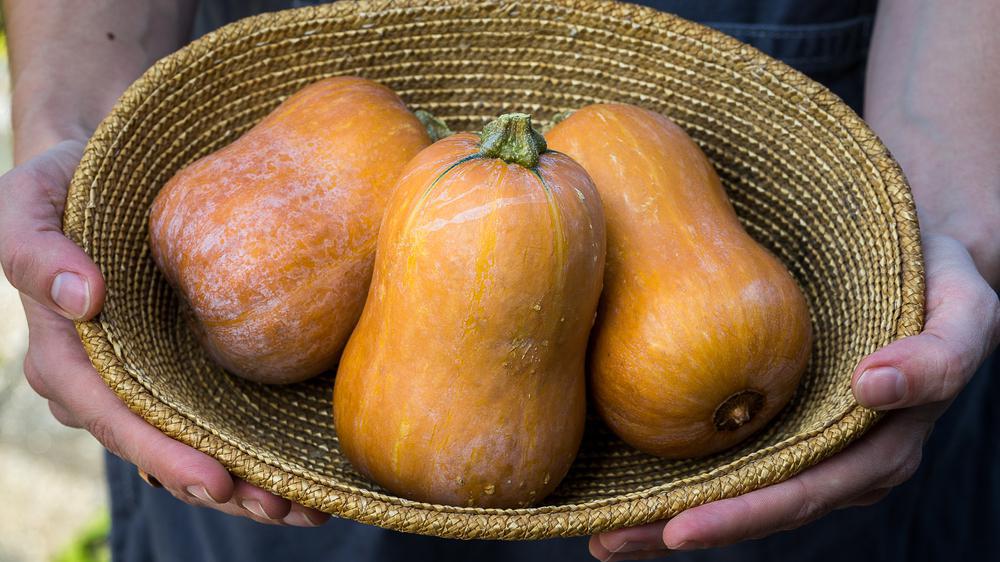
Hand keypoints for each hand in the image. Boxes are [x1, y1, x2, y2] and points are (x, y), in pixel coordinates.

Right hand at [0, 141, 329, 527]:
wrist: (108, 171)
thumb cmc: (62, 186)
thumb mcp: (27, 204)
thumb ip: (36, 251)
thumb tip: (82, 298)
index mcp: (69, 359)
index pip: (112, 418)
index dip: (160, 453)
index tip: (214, 478)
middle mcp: (113, 382)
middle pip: (164, 448)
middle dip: (221, 486)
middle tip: (281, 507)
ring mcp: (155, 378)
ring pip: (198, 443)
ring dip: (250, 483)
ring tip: (306, 507)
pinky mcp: (192, 364)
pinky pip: (223, 412)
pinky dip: (261, 444)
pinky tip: (303, 471)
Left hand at [589, 233, 999, 560]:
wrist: (922, 257)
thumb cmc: (943, 284)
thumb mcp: (967, 315)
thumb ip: (941, 356)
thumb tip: (875, 386)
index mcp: (873, 451)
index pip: (797, 495)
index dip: (739, 516)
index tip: (677, 528)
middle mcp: (829, 460)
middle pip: (747, 508)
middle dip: (676, 529)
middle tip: (606, 542)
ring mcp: (796, 442)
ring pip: (725, 489)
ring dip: (660, 514)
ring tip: (595, 531)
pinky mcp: (770, 415)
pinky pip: (719, 449)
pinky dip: (668, 467)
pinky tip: (613, 471)